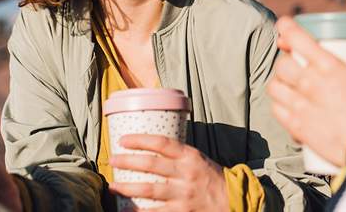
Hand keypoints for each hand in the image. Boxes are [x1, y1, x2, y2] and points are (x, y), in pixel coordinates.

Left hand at [109, 134, 227, 211]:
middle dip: (127, 162)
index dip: (140, 140)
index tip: (123, 140)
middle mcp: (186, 174)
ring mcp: (183, 194)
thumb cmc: (212, 178)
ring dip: (127, 188)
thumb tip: (150, 148)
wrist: (232, 201)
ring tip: (113, 186)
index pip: (162, 143)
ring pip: (148, 190)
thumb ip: (178, 156)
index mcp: (190, 157)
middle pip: (150, 165)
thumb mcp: (199, 160)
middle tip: (112, 160)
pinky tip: (127, 210)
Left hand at [267, 4, 345, 166]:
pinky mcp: (298, 128)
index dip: (286, 28)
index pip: (298, 40)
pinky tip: (290, 104)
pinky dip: (279, 105)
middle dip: (285, 59)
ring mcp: (303, 108)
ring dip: (280, 82)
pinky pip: (276, 110)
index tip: (283, 25)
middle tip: (294, 62)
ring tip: (290, 83)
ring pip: (275, 86)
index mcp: (331, 68)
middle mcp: (312, 85)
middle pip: (283, 64)